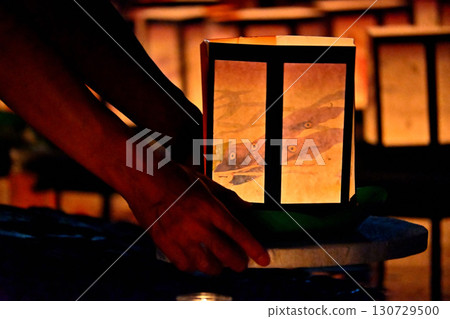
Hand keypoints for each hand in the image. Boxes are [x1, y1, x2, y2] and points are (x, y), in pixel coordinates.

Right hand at [125, 162, 269, 274]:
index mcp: (208, 206)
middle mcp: (196, 224)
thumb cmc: (174, 175)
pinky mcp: (163, 242)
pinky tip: (196, 262)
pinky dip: (193, 267)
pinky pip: (183, 265)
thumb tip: (247, 208)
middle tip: (242, 264)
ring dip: (217, 268)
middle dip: (238, 263)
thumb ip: (227, 197)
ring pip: (205, 265)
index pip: (237, 233)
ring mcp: (178, 235)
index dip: (253, 248)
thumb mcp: (204, 181)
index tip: (265, 259)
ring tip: (220, 265)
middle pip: (225, 253)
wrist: (141, 177)